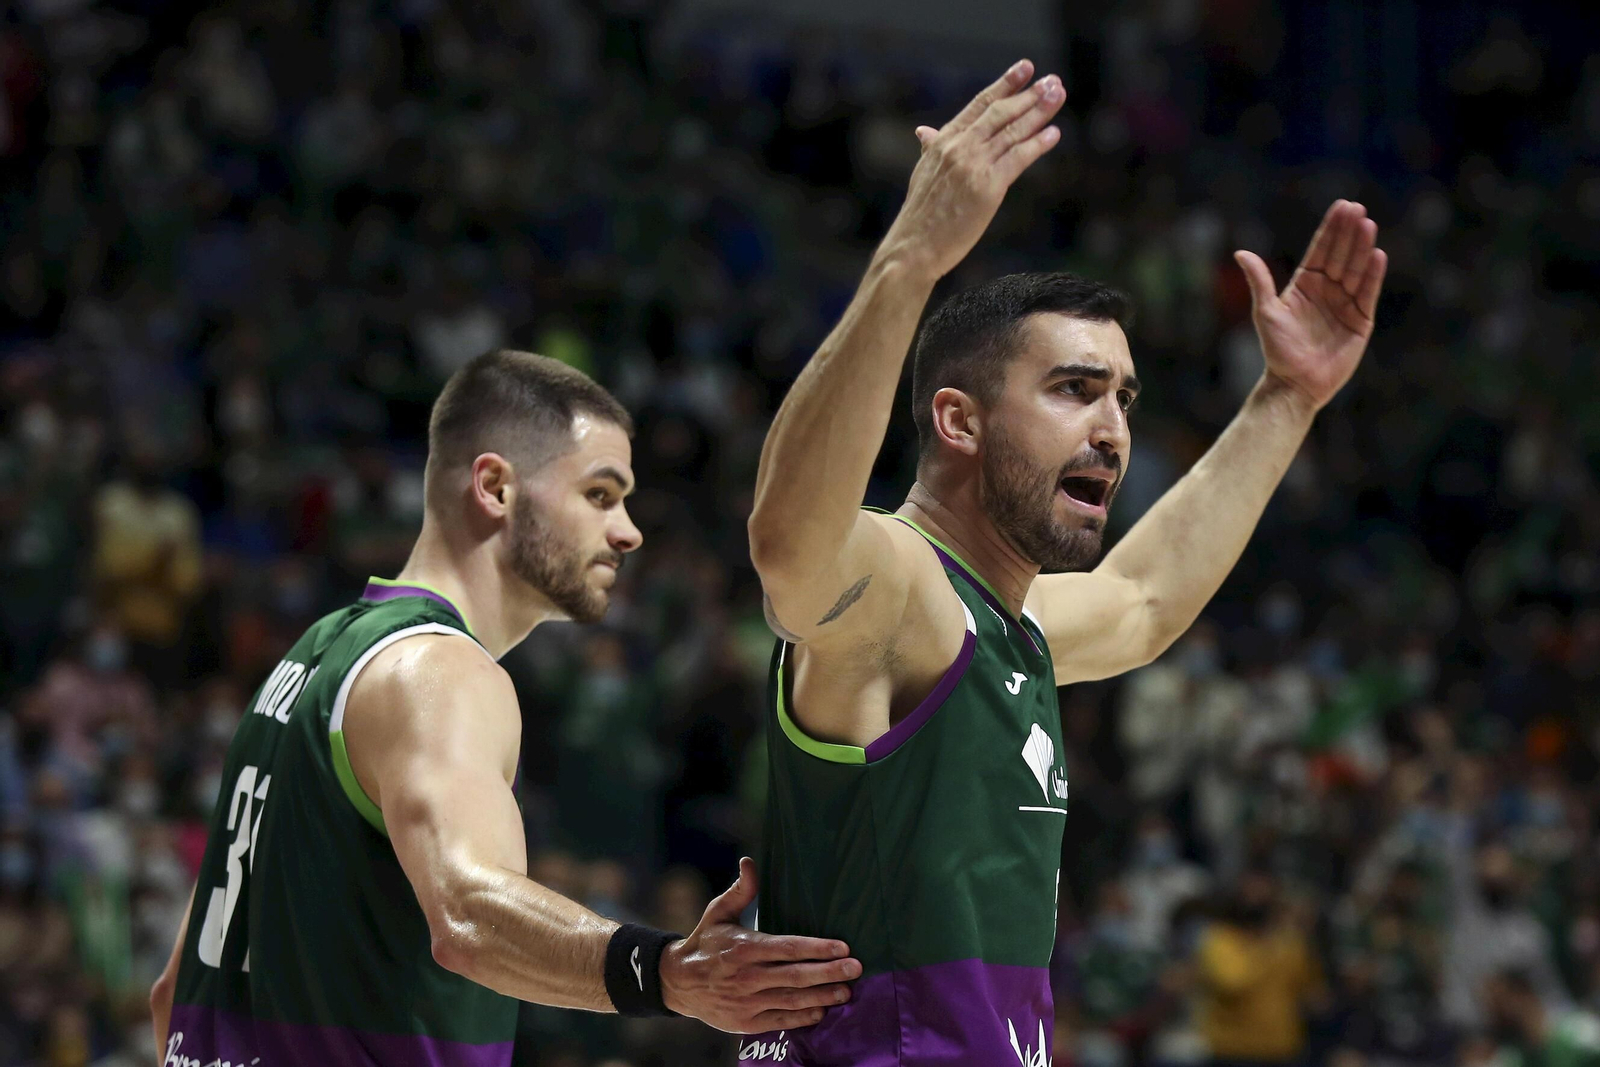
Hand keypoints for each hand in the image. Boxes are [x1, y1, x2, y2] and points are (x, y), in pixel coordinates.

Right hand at [659, 857, 860, 1033]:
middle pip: (796, 975)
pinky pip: (780, 1020)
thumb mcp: (718, 912)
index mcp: (745, 947)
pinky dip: (802, 1016)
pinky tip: (821, 1010)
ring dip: (822, 996)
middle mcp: (748, 976)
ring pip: (792, 1000)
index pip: (788, 948)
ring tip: (846, 991)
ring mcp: (747, 1001)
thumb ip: (740, 890)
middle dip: (829, 972)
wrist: (676, 981)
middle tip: (856, 968)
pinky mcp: (746, 1022)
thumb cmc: (705, 942)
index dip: (817, 948)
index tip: (842, 947)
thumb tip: (749, 862)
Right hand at [879, 59, 1065, 282]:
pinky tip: (1053, 134)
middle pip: (1000, 112)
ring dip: (1038, 112)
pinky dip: (1037, 144)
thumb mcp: (923, 173)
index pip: (979, 104)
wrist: (914, 246)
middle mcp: (959, 147)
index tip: (1024, 69)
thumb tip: (925, 133)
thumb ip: (931, 148)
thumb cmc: (921, 215)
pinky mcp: (987, 186)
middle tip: (1052, 81)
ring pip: (1011, 132)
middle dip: (1029, 95)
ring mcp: (973, 165)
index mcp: (943, 141)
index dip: (1004, 84)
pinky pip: (1018, 159)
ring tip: (1058, 96)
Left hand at [1235, 200, 1388, 411]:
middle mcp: (1328, 291)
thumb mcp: (1265, 313)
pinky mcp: (1360, 321)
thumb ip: (1259, 282)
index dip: (1332, 229)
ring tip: (1368, 225)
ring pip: (1355, 270)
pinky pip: (1367, 294)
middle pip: (1341, 255)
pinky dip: (1372, 276)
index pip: (1321, 250)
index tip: (1342, 206)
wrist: (1294, 384)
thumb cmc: (1277, 350)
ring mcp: (1345, 304)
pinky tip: (1377, 255)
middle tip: (1357, 209)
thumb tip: (1241, 253)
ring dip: (1362, 248)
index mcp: (1305, 285)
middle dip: (1349, 232)